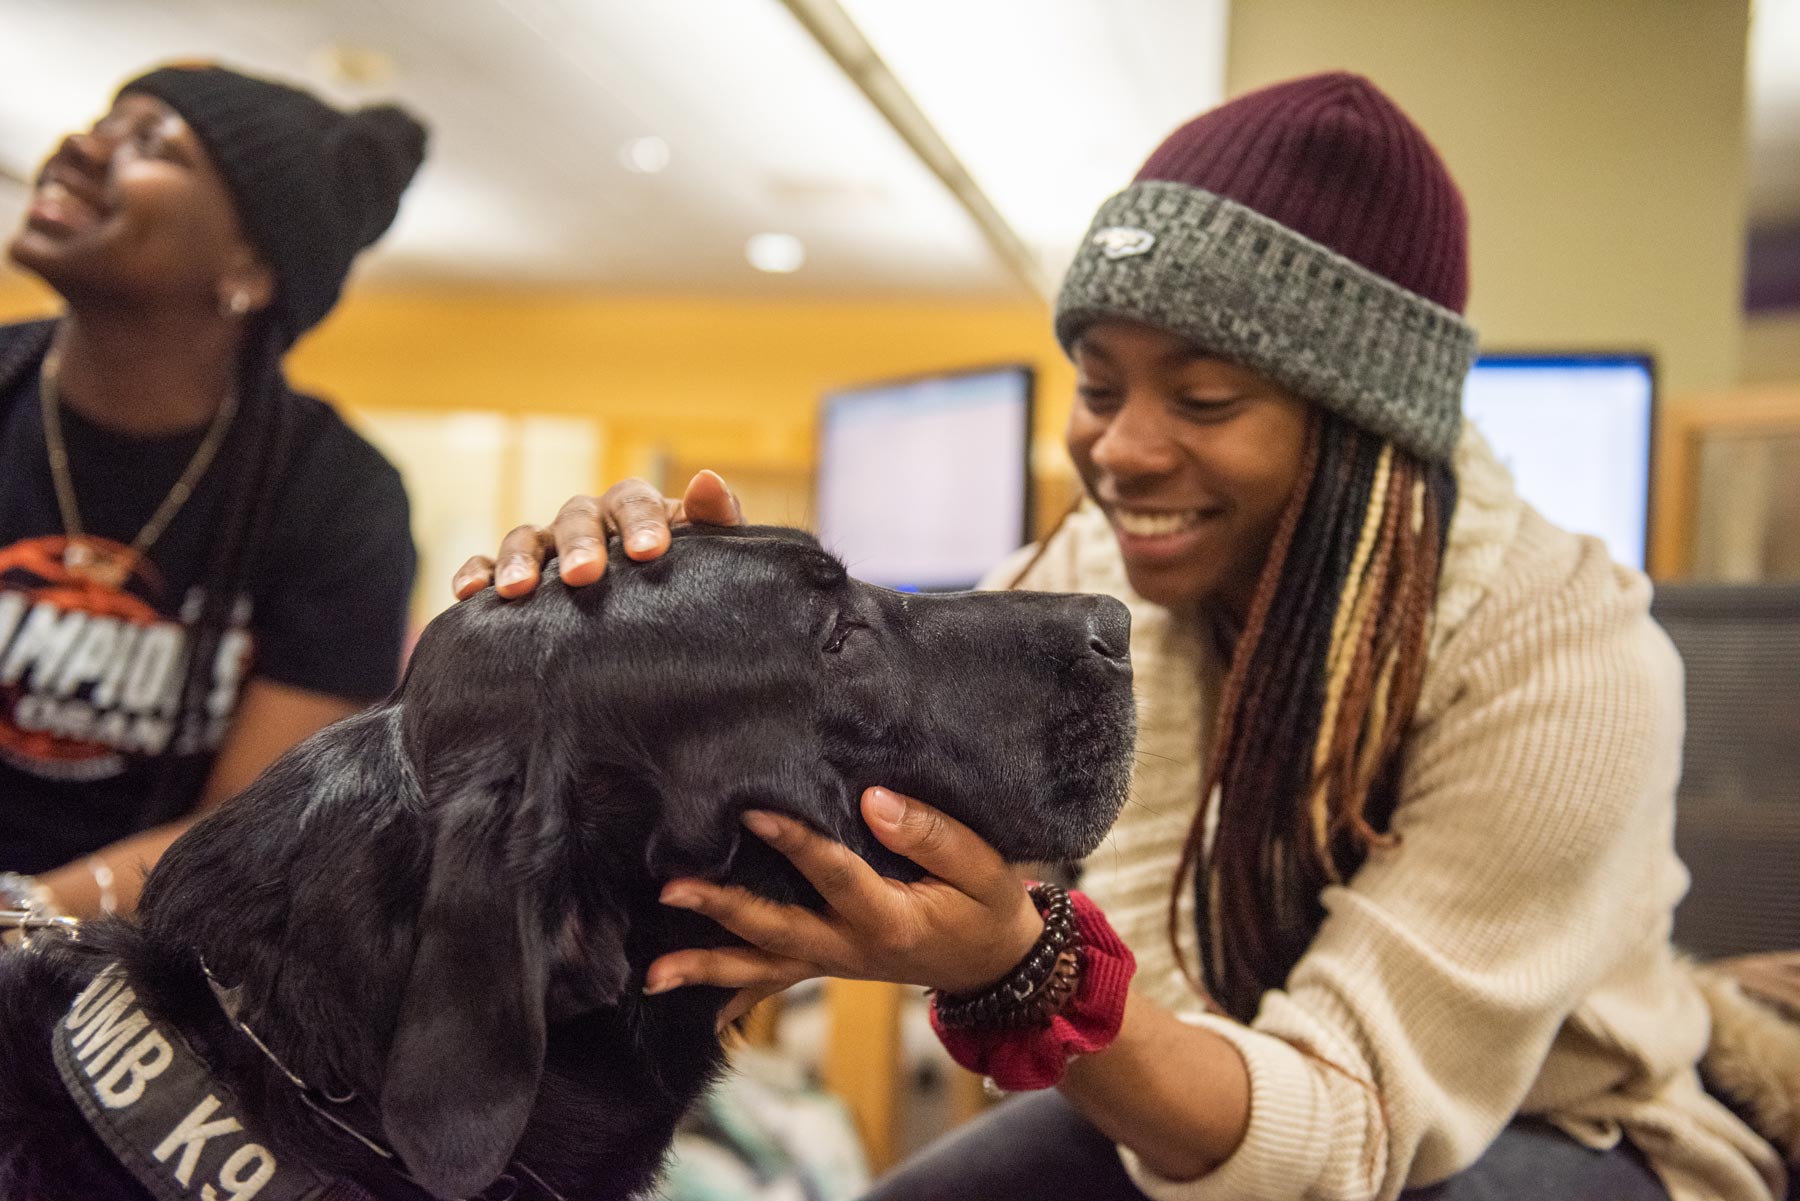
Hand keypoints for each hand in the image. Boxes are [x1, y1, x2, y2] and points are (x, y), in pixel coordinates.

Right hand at [451, 469, 743, 599]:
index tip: (650, 552)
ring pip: (528, 537)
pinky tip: (469, 593)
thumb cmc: (689, 581)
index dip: (640, 523)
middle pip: (577, 518)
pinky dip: (476, 571)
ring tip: (517, 591)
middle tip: (584, 577)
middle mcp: (588, 521)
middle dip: (580, 546)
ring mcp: (548, 545)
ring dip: (521, 560)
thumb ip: (715, 519)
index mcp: (635, 510)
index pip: (633, 502)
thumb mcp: (711, 556)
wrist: (662, 621)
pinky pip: (487, 564)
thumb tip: (707, 480)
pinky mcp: (514, 574)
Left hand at [644, 787, 1045, 1027]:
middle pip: (778, 932)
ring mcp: (836, 963)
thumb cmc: (990, 908)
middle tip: (673, 890)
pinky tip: (695, 1009)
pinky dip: (733, 995)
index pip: (834, 875)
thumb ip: (931, 834)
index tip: (751, 811)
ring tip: (653, 974)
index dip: (794, 842)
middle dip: (722, 910)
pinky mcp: (830, 964)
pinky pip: (774, 984)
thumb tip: (871, 800)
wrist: (999, 965)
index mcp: (890, 918)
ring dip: (707, 968)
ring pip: (763, 968)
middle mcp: (853, 949)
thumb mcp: (983, 868)